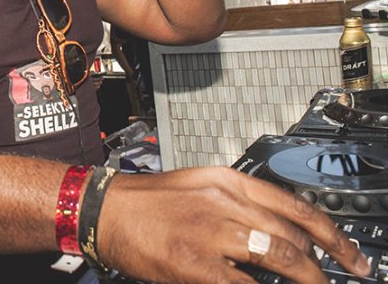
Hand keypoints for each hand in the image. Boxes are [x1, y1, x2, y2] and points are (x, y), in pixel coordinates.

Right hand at [98, 167, 369, 282]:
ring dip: (305, 279)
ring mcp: (211, 232)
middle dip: (323, 264)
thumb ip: (238, 205)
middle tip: (338, 276)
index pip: (295, 204)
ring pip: (279, 256)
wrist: (106, 209)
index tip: (349, 253)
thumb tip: (277, 234)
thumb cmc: (148, 202)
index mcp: (227, 180)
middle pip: (292, 234)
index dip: (331, 233)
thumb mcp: (199, 188)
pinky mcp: (194, 263)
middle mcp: (224, 200)